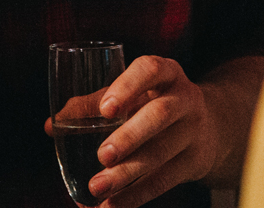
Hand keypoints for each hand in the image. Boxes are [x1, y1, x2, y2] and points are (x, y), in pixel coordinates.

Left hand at [77, 55, 225, 207]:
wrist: (211, 126)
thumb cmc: (154, 104)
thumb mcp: (132, 95)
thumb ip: (93, 105)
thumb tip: (52, 125)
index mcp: (165, 73)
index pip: (150, 70)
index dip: (128, 86)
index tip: (106, 109)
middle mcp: (184, 97)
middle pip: (159, 115)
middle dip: (130, 136)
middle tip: (102, 155)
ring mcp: (193, 130)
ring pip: (161, 153)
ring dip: (127, 174)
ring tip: (97, 187)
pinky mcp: (195, 161)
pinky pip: (164, 180)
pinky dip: (136, 196)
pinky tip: (112, 205)